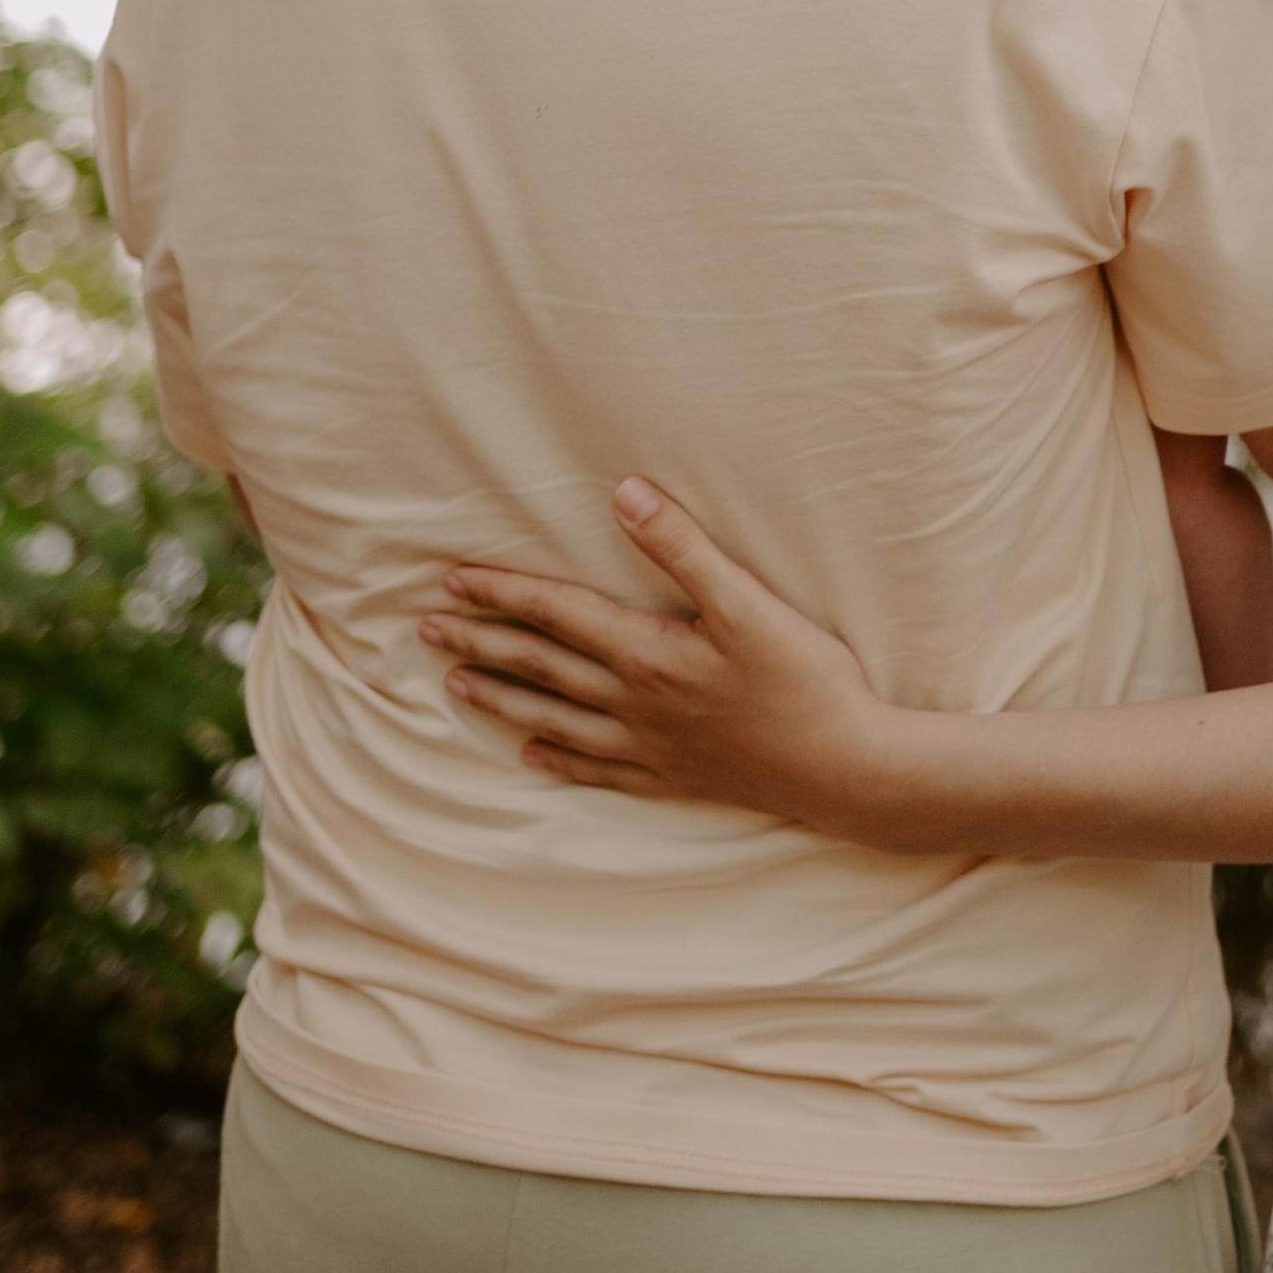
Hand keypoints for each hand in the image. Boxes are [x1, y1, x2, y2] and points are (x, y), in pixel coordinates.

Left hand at [420, 476, 887, 819]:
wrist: (845, 768)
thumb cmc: (803, 680)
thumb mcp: (748, 602)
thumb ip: (682, 546)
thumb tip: (624, 493)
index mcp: (647, 653)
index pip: (557, 614)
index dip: (502, 593)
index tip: (452, 580)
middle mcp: (634, 703)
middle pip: (541, 668)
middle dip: (481, 644)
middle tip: (427, 630)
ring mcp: (649, 747)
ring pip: (554, 720)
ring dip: (501, 700)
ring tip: (455, 687)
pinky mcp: (672, 779)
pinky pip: (595, 770)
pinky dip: (557, 760)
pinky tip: (531, 756)